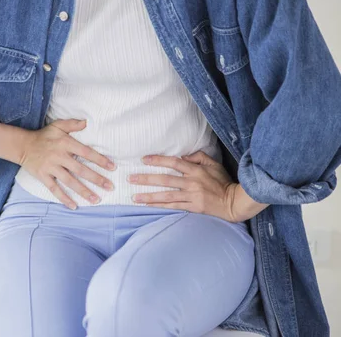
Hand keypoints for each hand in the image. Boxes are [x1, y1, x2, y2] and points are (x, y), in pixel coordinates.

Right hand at [19, 119, 115, 208]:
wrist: (23, 145)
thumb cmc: (44, 136)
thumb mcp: (57, 126)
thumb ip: (72, 124)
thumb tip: (87, 122)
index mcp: (65, 143)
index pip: (86, 152)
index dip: (100, 160)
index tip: (112, 167)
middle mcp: (59, 156)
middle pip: (80, 169)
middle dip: (96, 179)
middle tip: (110, 187)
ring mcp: (50, 167)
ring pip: (69, 181)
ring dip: (83, 191)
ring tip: (96, 199)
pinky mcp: (43, 176)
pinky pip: (54, 189)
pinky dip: (64, 198)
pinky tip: (74, 206)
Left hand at [127, 150, 268, 221]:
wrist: (233, 202)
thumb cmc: (223, 182)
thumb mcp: (213, 164)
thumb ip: (198, 157)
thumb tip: (182, 156)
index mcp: (196, 171)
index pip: (174, 163)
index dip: (158, 160)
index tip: (144, 159)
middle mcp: (192, 183)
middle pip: (165, 179)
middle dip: (146, 179)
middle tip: (131, 178)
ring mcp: (191, 196)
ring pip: (166, 196)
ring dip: (149, 196)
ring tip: (134, 196)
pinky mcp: (192, 208)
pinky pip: (172, 207)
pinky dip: (159, 207)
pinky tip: (148, 207)